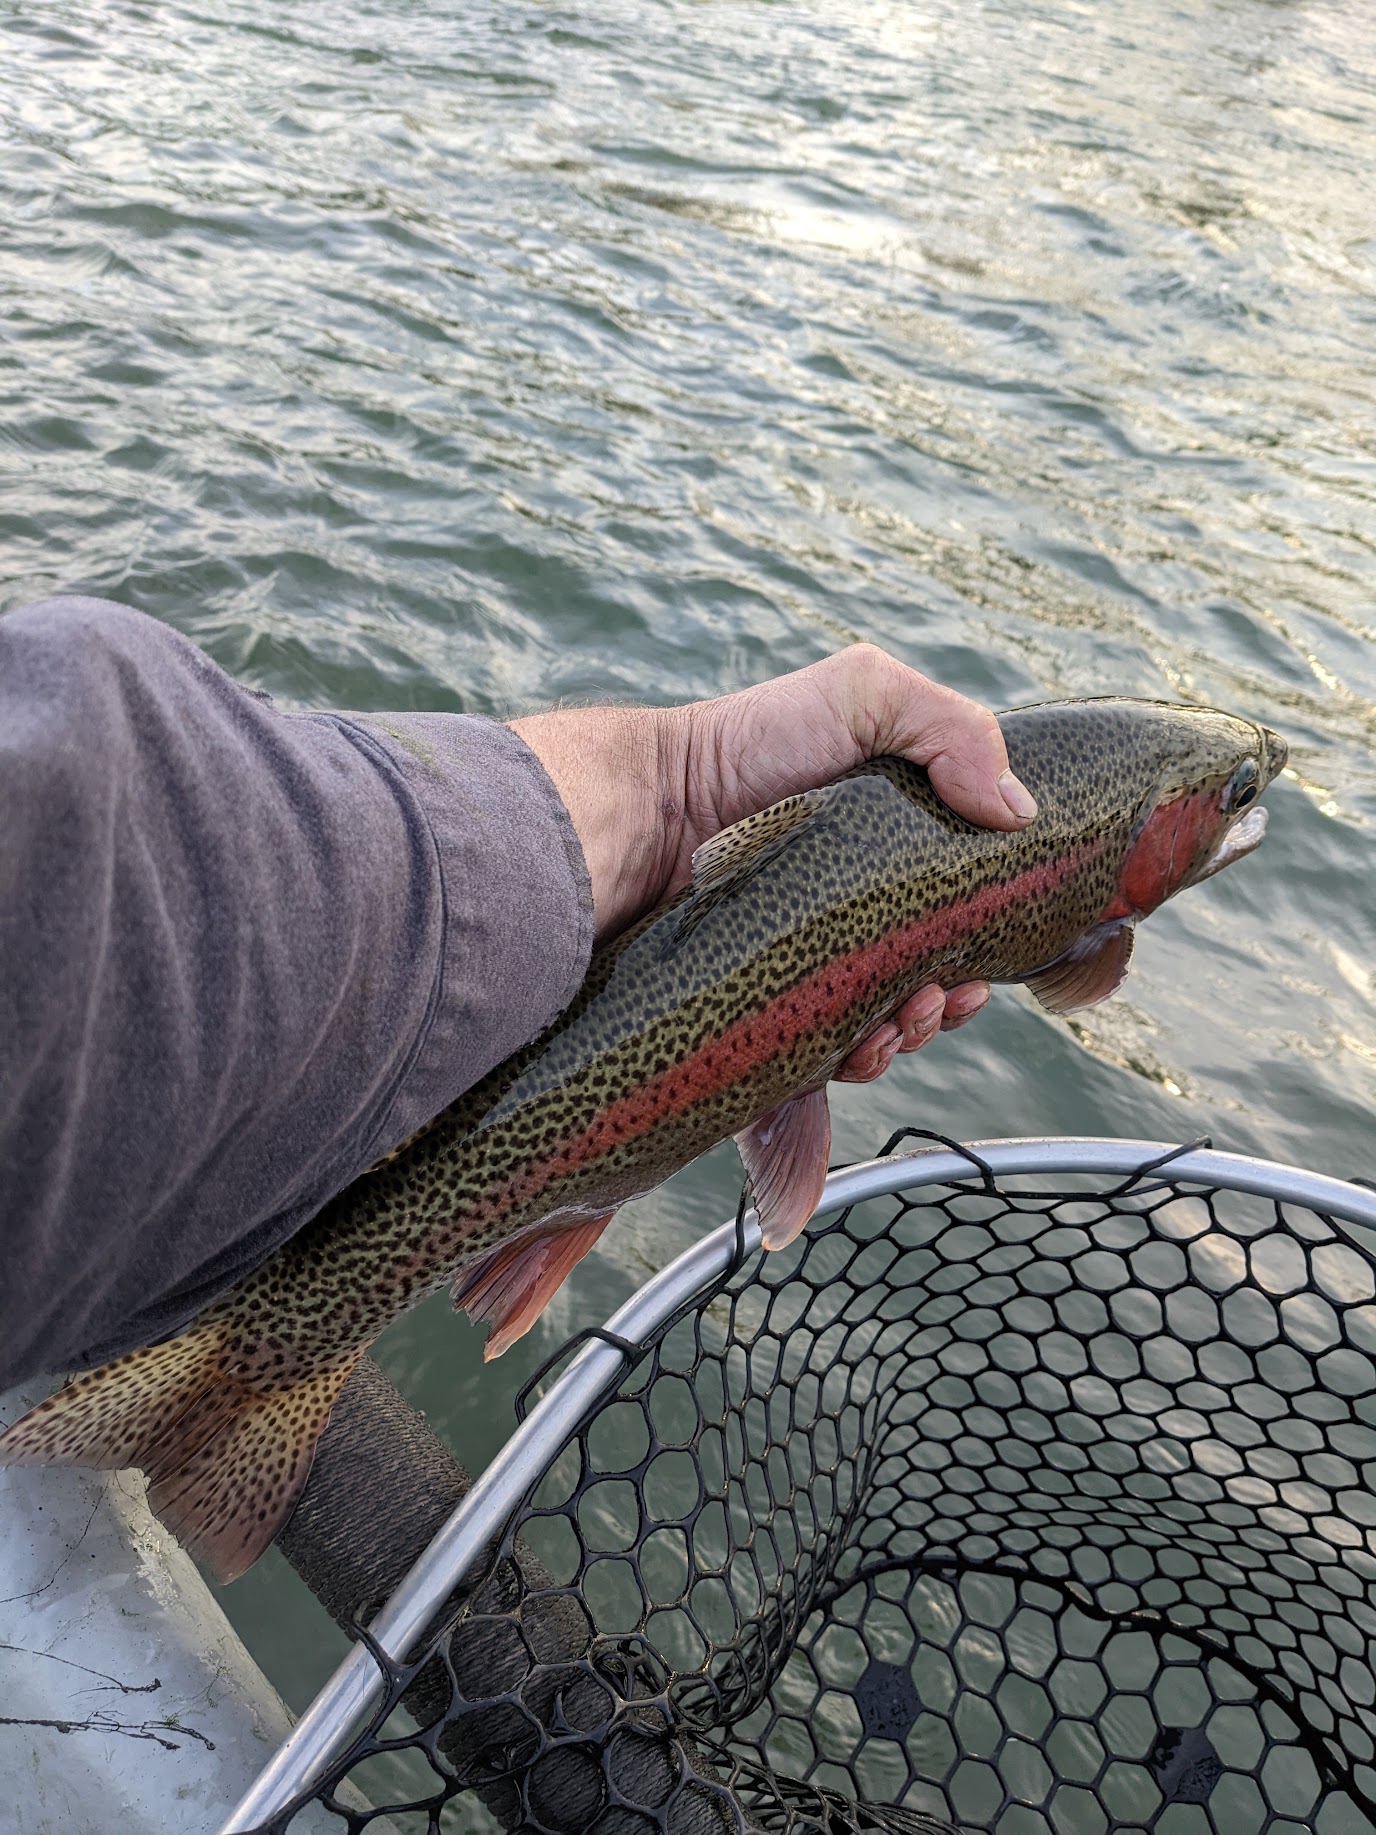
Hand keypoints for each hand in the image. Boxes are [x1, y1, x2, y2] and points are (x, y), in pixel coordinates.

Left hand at [510, 643, 1035, 1080]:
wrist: (645, 810)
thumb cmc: (746, 744)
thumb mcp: (862, 695)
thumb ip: (954, 729)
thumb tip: (1020, 814)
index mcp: (891, 854)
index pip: (960, 916)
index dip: (985, 946)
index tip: (983, 965)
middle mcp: (853, 915)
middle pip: (929, 983)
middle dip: (947, 1002)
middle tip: (938, 995)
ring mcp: (806, 967)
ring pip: (881, 1030)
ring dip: (909, 1035)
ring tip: (899, 1018)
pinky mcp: (762, 1010)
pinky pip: (820, 1061)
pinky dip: (852, 1063)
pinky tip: (857, 1048)